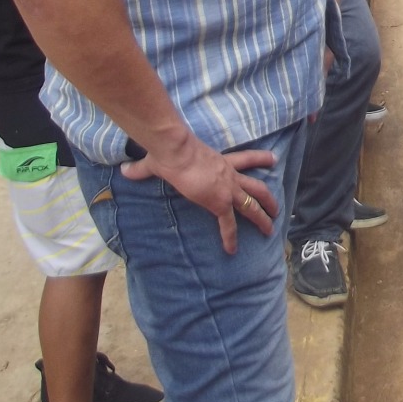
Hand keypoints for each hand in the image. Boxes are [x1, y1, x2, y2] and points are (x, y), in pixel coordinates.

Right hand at [120, 138, 278, 253]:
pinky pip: (228, 224)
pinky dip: (230, 238)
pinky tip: (231, 250)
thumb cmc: (170, 150)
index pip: (246, 159)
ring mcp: (227, 188)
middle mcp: (229, 174)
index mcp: (222, 161)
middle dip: (268, 199)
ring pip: (253, 204)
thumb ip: (144, 167)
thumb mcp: (161, 157)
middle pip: (257, 186)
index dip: (260, 160)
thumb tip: (125, 170)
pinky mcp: (219, 202)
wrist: (176, 151)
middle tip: (277, 209)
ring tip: (270, 229)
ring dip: (263, 217)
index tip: (273, 161)